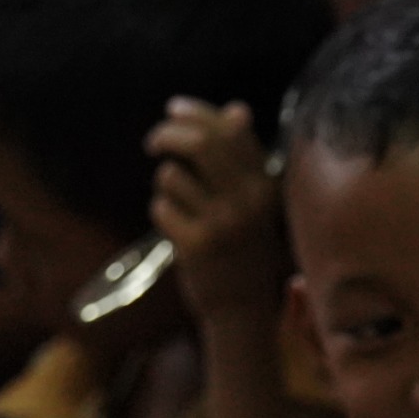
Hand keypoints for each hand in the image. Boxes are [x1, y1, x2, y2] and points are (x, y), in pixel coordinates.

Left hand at [147, 98, 284, 321]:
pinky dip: (162, 213)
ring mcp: (222, 223)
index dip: (197, 113)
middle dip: (168, 134)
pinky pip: (161, 206)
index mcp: (264, 185)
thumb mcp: (255, 202)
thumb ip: (245, 157)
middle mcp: (248, 201)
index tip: (174, 109)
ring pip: (172, 175)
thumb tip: (238, 110)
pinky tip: (177, 230)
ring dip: (166, 184)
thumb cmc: (244, 248)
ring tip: (179, 205)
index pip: (230, 131)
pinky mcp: (196, 244)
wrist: (241, 308)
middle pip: (199, 144)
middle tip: (154, 143)